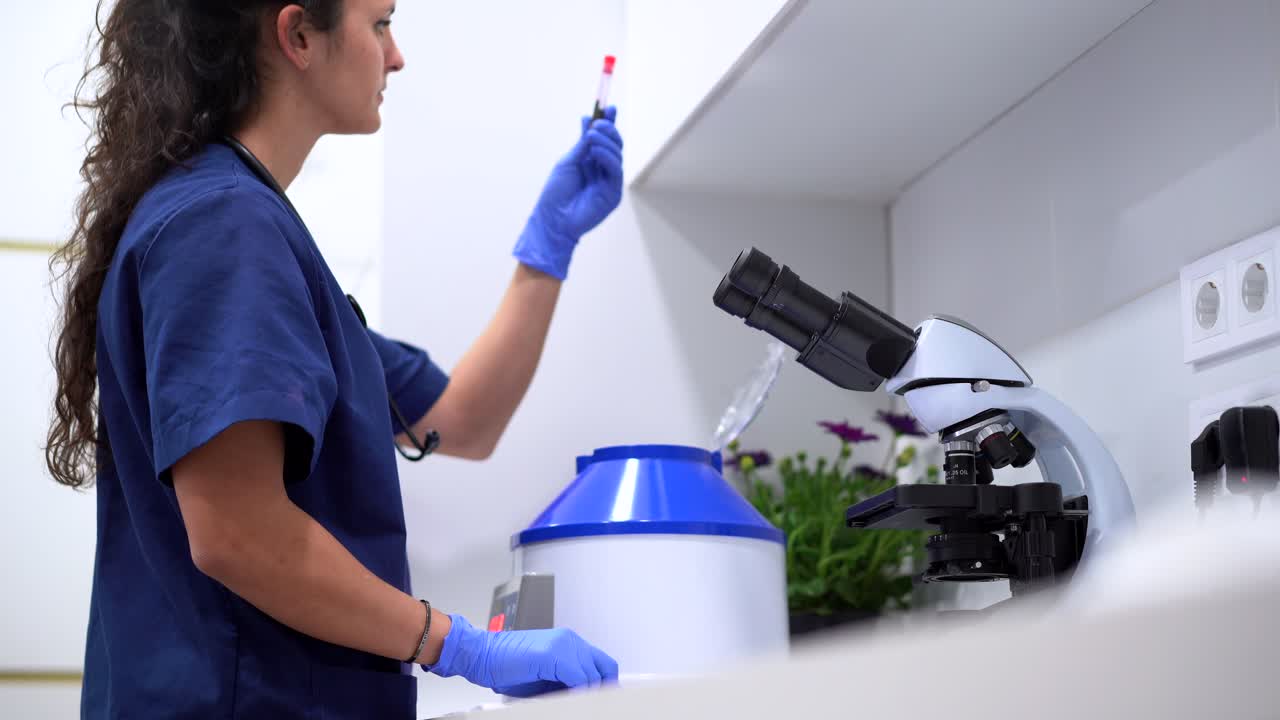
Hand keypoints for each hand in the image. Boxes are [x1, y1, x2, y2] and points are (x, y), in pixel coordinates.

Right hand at [425, 614, 618, 696]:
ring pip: (593, 675)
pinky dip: (580, 693)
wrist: (481, 655)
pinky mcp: (553, 654)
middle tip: (599, 706)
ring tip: (585, 706)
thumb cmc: (506, 665)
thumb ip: (566, 682)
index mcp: (568, 643)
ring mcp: (562, 645)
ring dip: (590, 694)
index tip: (607, 701)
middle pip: (604, 668)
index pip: (602, 664)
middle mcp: (569, 640)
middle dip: (604, 691)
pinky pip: (580, 678)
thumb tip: (583, 698)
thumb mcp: (544, 677)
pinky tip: (571, 701)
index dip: (607, 685)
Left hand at [512, 106, 623, 279]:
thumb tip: (588, 118)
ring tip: (591, 137)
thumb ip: (582, 142)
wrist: (552, 218)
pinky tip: (596, 153)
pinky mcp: (613, 194)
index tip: (609, 107)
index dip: (609, 123)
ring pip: (617, 154)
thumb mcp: (569, 161)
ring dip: (605, 142)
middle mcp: (603, 169)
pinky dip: (607, 157)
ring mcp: (609, 182)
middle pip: (615, 144)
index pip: (605, 139)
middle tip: (597, 124)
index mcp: (592, 161)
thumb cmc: (556, 192)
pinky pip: (615, 170)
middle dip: (608, 130)